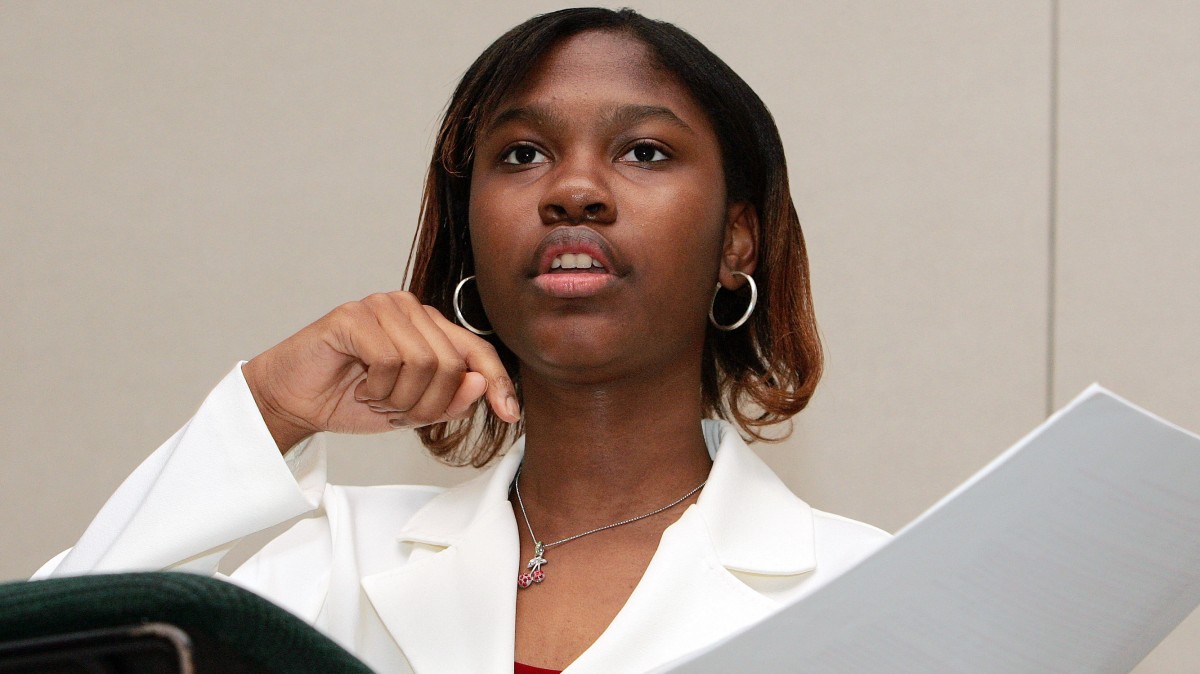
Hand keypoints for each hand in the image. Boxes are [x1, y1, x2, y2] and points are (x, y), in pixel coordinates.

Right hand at [242, 292, 518, 452]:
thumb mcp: (412, 410)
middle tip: (395, 412)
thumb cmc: (351, 400)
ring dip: (400, 399)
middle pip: (452, 364)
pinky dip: (378, 388)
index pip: (477, 350)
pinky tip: (360, 388)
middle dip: (428, 405)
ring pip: (424, 363)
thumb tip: (481, 384)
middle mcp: (410, 309)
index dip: (497, 383)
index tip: (511, 415)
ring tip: (376, 399)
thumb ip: (449, 400)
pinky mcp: (353, 316)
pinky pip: (389, 360)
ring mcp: (381, 307)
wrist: (294, 401)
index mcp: (430, 327)